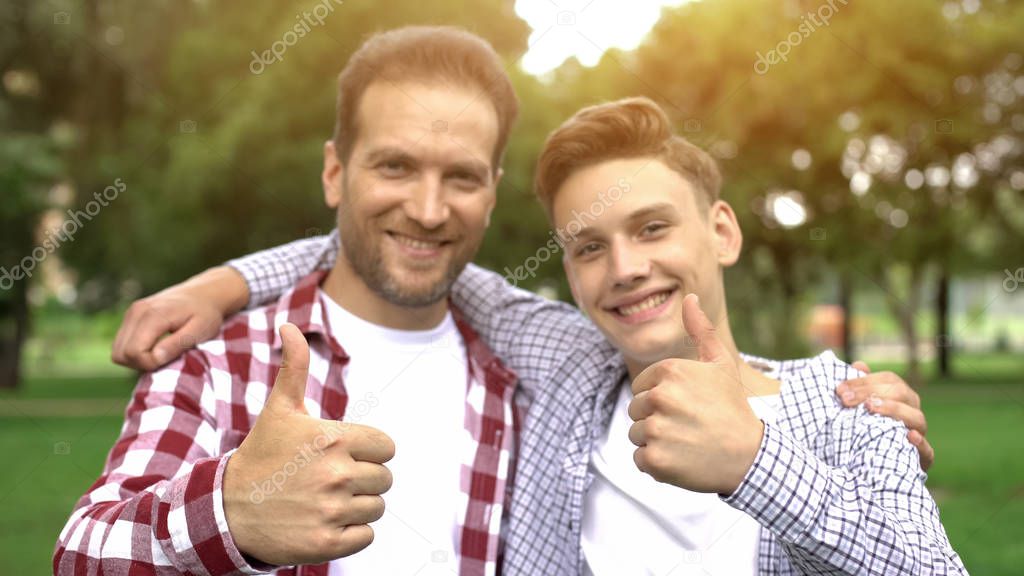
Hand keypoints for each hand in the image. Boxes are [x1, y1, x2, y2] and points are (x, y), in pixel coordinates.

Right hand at [111, 266, 247, 369]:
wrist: (204, 293)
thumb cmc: (206, 314)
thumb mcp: (199, 331)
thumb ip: (177, 344)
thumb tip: (155, 358)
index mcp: (153, 315)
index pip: (134, 352)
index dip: (150, 364)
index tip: (171, 359)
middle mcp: (137, 312)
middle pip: (121, 354)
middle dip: (142, 364)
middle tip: (166, 359)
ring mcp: (131, 313)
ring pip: (117, 352)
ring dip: (137, 360)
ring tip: (161, 354)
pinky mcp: (131, 316)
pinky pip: (121, 344)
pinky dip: (134, 352)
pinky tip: (155, 348)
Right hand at [223, 324, 394, 565]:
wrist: (227, 511)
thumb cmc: (261, 455)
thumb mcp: (279, 410)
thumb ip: (293, 368)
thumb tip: (289, 326)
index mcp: (334, 438)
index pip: (386, 447)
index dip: (368, 451)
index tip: (342, 454)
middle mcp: (336, 473)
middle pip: (384, 479)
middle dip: (363, 479)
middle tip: (329, 480)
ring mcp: (332, 510)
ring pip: (376, 508)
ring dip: (357, 507)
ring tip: (325, 500)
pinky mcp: (327, 543)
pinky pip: (366, 536)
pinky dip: (351, 533)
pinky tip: (324, 522)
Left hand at [627, 294, 763, 494]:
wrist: (750, 456)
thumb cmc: (732, 408)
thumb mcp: (720, 364)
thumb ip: (700, 330)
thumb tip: (689, 297)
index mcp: (669, 371)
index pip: (641, 387)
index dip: (661, 398)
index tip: (686, 406)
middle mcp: (660, 397)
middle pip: (636, 410)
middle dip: (657, 420)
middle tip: (688, 426)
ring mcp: (656, 429)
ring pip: (636, 435)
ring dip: (656, 442)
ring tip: (686, 442)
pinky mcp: (655, 459)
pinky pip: (640, 459)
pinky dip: (657, 464)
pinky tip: (682, 460)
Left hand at [836, 361, 933, 470]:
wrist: (875, 469)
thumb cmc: (866, 432)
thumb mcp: (860, 410)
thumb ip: (860, 388)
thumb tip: (859, 365)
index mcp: (901, 397)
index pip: (889, 380)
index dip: (865, 381)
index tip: (840, 390)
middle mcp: (912, 412)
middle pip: (901, 393)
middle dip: (871, 392)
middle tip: (846, 400)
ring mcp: (920, 434)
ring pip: (916, 417)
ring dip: (894, 410)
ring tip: (871, 408)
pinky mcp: (922, 458)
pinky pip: (927, 451)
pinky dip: (920, 444)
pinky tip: (909, 436)